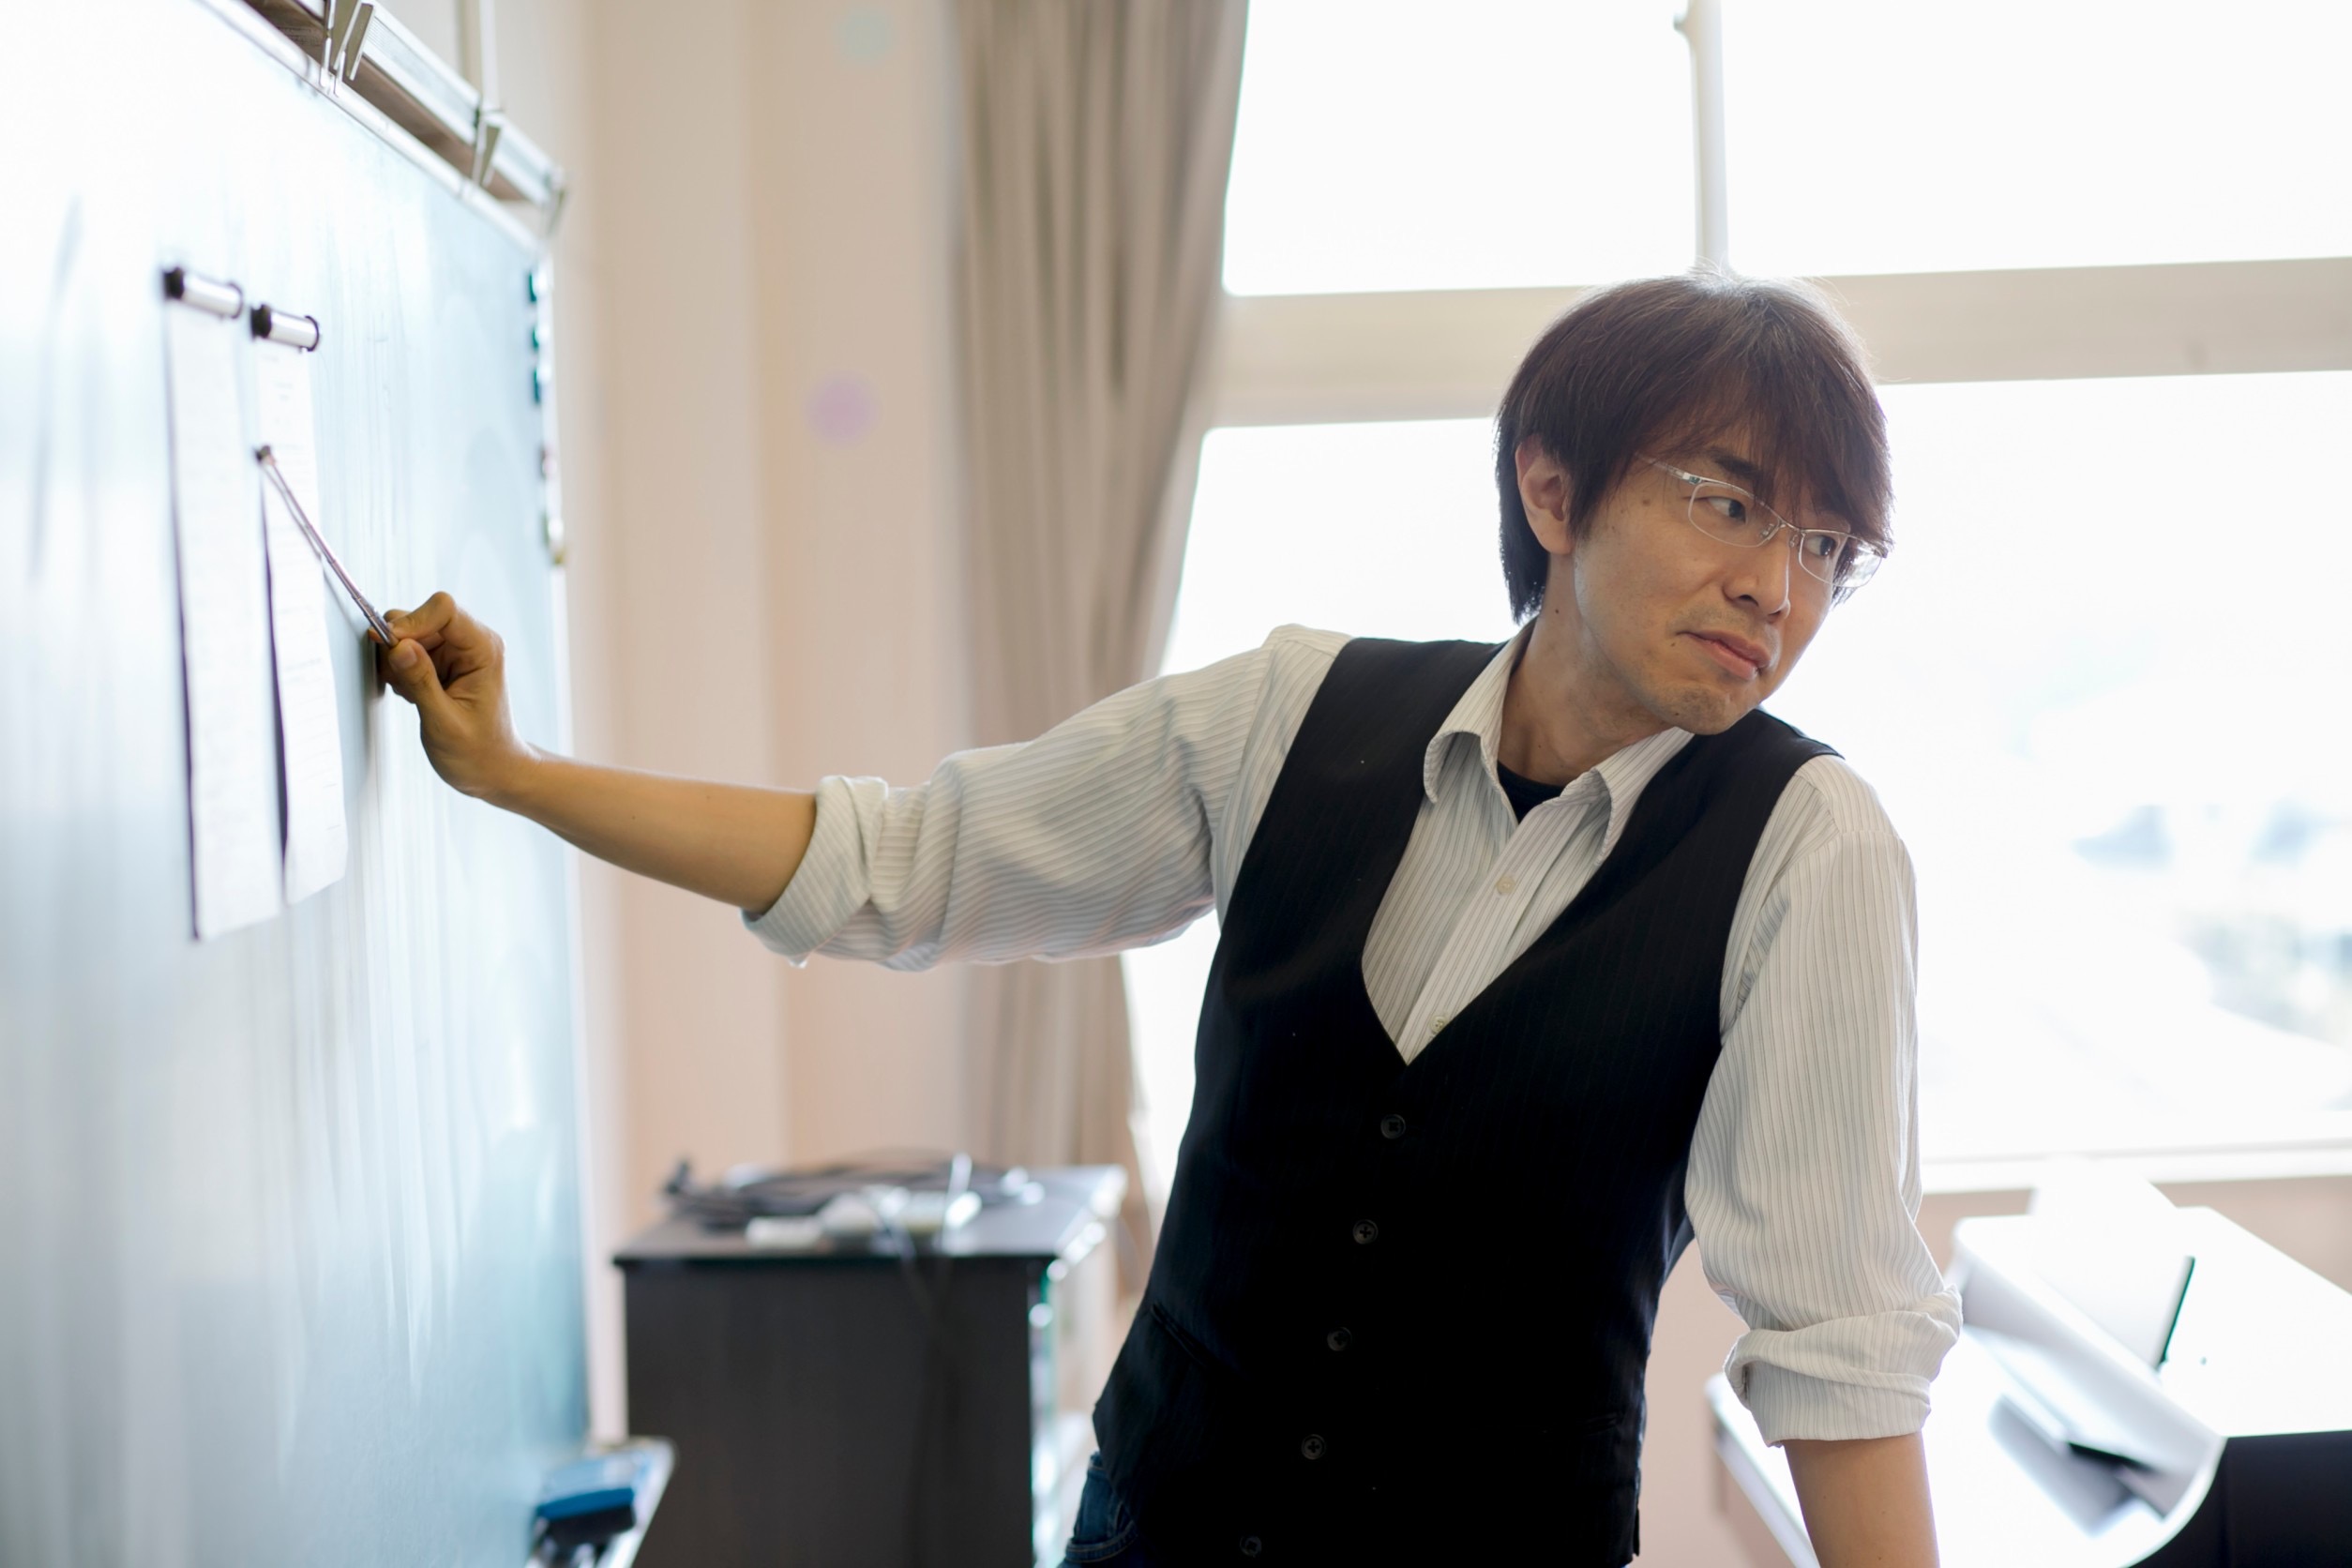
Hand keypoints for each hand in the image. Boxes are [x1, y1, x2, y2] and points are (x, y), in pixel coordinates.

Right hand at [375, 591, 532, 801]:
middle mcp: (471, 643)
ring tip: (413, 696)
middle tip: (402, 683)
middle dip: (399, 646)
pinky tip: (413, 696)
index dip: (413, 622)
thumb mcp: (444, 723)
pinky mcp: (439, 662)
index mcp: (484, 649)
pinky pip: (404, 651)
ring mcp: (454, 651)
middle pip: (419, 617)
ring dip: (397, 663)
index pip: (444, 609)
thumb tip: (398, 646)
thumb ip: (421, 682)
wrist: (491, 768)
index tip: (391, 647)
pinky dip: (399, 671)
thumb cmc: (478, 751)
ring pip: (406, 634)